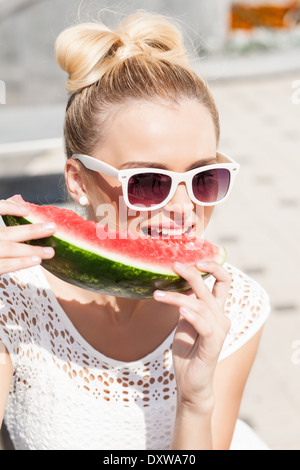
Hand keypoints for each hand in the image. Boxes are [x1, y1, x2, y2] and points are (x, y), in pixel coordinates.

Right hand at [0, 196, 55, 274]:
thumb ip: (2, 227)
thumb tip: (19, 210)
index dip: (8, 207)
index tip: (26, 210)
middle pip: (5, 232)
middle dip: (30, 231)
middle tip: (52, 228)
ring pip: (7, 248)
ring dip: (30, 249)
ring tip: (50, 251)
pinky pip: (4, 265)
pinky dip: (20, 262)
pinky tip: (35, 261)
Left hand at [154, 261, 231, 409]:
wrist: (190, 383)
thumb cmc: (188, 351)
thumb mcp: (184, 321)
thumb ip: (186, 303)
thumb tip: (178, 283)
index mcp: (216, 310)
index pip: (223, 281)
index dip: (214, 267)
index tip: (196, 259)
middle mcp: (221, 317)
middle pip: (212, 287)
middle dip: (194, 274)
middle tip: (175, 265)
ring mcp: (219, 331)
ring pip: (201, 305)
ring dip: (177, 298)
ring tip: (157, 294)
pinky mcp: (212, 345)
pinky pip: (204, 325)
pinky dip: (191, 315)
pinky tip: (180, 309)